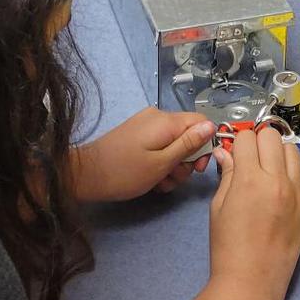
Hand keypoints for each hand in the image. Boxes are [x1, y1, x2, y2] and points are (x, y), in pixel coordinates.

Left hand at [69, 108, 215, 203]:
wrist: (86, 175)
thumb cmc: (125, 172)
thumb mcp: (162, 163)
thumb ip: (188, 144)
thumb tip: (212, 126)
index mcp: (166, 121)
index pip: (201, 122)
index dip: (206, 145)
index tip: (198, 168)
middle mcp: (157, 117)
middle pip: (188, 136)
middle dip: (186, 161)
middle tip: (173, 178)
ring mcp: (146, 125)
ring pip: (174, 144)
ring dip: (173, 166)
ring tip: (159, 182)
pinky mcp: (138, 135)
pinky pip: (160, 146)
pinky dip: (160, 163)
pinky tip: (152, 179)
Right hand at [207, 128, 299, 299]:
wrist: (251, 281)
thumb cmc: (227, 247)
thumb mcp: (218, 208)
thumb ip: (226, 175)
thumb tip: (225, 152)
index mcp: (250, 180)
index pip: (247, 138)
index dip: (236, 142)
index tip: (234, 151)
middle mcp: (276, 181)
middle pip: (272, 136)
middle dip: (258, 140)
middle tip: (249, 155)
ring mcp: (294, 193)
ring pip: (292, 149)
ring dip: (277, 150)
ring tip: (266, 166)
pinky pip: (299, 174)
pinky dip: (288, 171)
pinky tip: (276, 185)